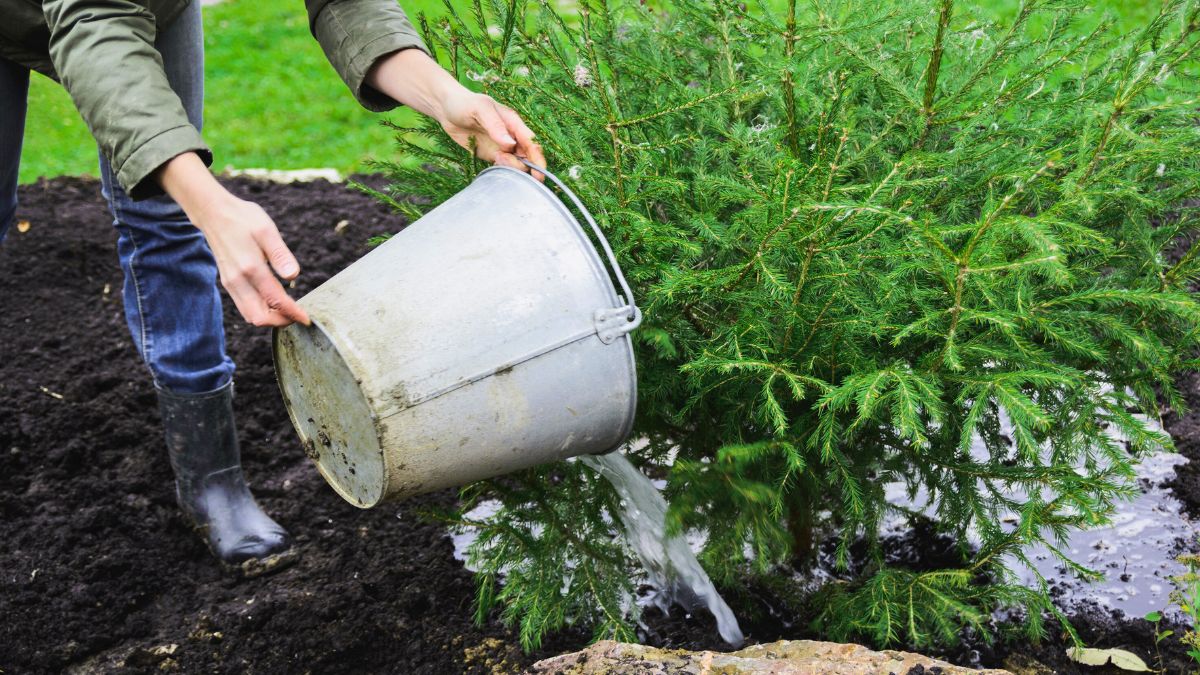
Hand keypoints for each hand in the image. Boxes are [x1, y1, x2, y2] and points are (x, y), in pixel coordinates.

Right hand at [156, 153, 309, 327]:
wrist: (213, 213)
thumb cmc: (243, 219)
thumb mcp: (267, 230)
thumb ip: (280, 254)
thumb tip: (294, 276)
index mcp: (250, 268)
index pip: (275, 301)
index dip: (293, 313)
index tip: (306, 318)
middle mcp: (237, 280)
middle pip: (258, 317)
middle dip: (281, 321)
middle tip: (298, 316)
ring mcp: (230, 283)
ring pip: (249, 315)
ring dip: (270, 319)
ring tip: (289, 311)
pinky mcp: (228, 283)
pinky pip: (244, 307)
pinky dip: (260, 311)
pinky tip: (274, 303)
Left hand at [439, 89, 545, 178]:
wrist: (446, 109)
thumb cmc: (464, 103)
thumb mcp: (480, 109)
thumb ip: (496, 126)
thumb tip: (511, 144)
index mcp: (514, 123)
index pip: (532, 143)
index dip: (538, 160)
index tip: (538, 175)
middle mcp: (512, 137)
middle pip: (527, 157)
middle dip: (521, 166)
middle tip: (500, 159)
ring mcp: (502, 147)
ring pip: (516, 165)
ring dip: (510, 168)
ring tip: (495, 158)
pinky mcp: (491, 155)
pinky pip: (503, 168)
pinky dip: (502, 171)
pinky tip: (492, 163)